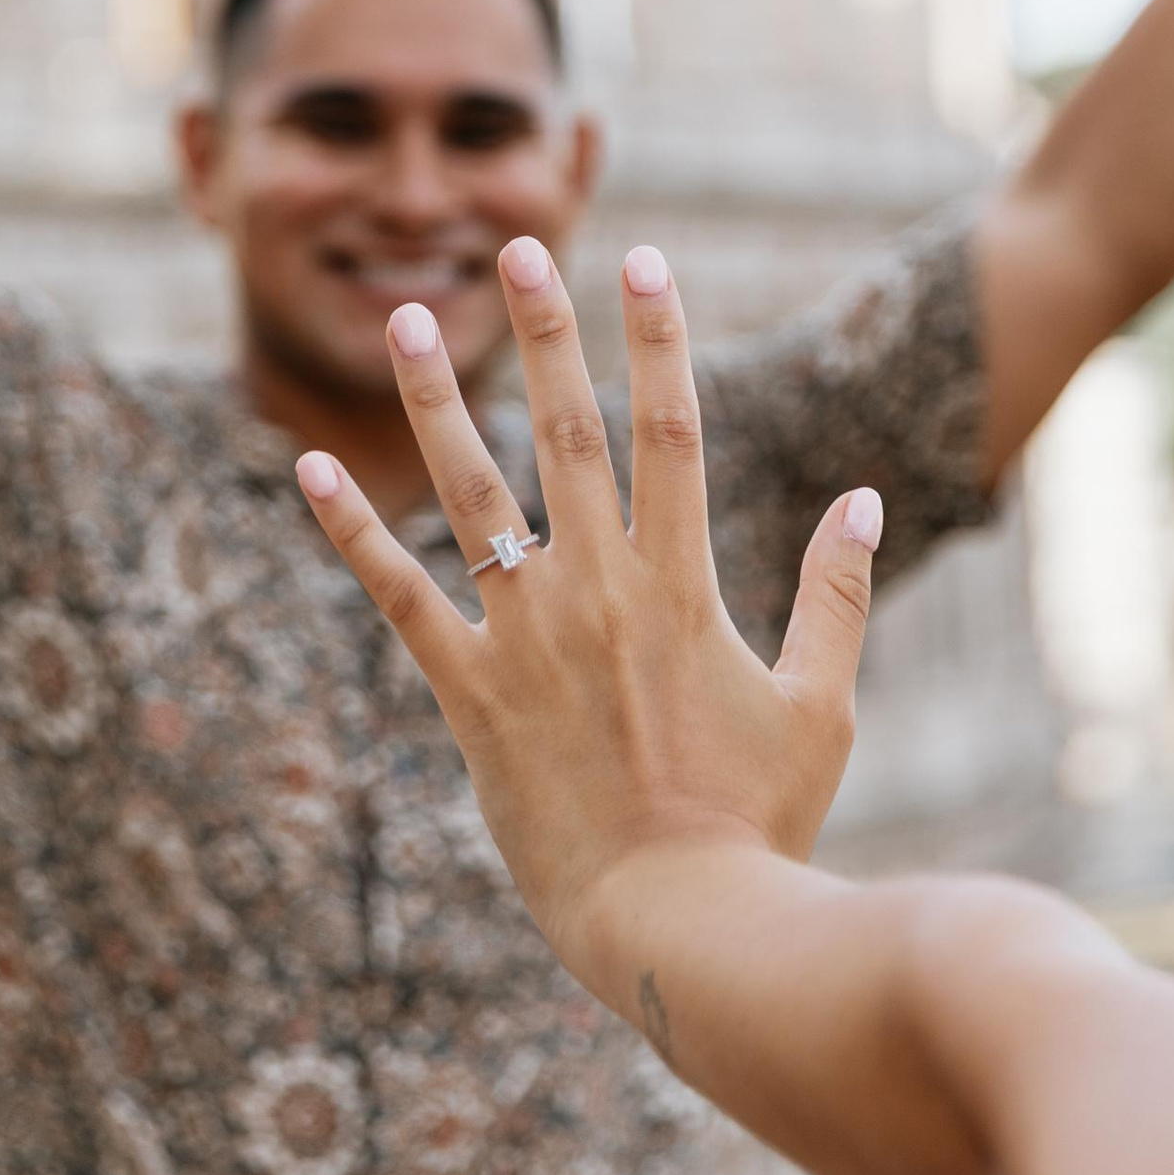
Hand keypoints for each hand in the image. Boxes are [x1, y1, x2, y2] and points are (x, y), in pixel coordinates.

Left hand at [294, 234, 880, 1020]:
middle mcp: (597, 591)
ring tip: (407, 319)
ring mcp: (525, 638)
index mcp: (682, 585)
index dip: (656, 341)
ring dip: (435, 399)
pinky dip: (352, 529)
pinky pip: (399, 594)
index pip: (668, 431)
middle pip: (563, 432)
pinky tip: (311, 466)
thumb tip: (862, 497)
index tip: (643, 263)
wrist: (678, 926)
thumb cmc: (760, 825)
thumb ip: (835, 594)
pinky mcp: (468, 694)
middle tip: (518, 248)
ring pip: (470, 491)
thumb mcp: (821, 705)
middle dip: (544, 332)